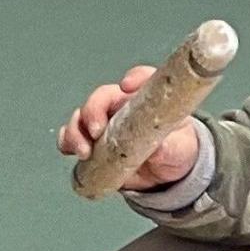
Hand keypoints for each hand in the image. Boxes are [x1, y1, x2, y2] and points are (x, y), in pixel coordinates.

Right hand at [57, 65, 202, 192]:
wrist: (166, 172)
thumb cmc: (178, 150)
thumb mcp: (182, 148)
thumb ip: (173, 147)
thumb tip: (160, 149)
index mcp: (148, 98)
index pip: (141, 78)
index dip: (134, 78)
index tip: (126, 86)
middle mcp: (123, 105)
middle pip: (102, 96)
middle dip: (93, 110)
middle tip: (96, 131)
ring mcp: (105, 123)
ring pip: (82, 116)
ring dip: (76, 130)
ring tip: (84, 151)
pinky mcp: (93, 142)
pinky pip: (72, 135)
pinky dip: (67, 141)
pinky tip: (70, 151)